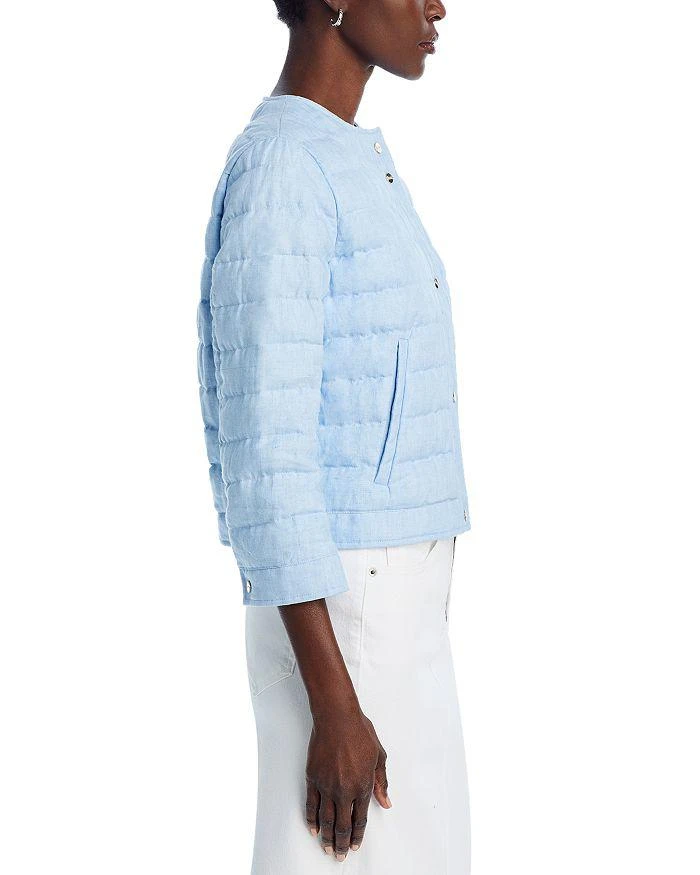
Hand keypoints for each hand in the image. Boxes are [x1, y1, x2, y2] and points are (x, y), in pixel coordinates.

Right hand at [305, 707, 390, 860]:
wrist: (337, 717)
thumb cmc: (359, 731)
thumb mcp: (379, 756)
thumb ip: (382, 782)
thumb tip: (386, 801)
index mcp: (363, 785)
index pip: (360, 818)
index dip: (358, 834)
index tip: (355, 845)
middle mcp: (344, 789)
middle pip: (343, 824)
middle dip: (342, 843)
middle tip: (340, 854)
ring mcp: (327, 785)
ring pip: (326, 819)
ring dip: (327, 837)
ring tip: (327, 848)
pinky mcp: (313, 778)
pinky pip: (311, 805)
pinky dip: (312, 819)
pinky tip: (314, 829)